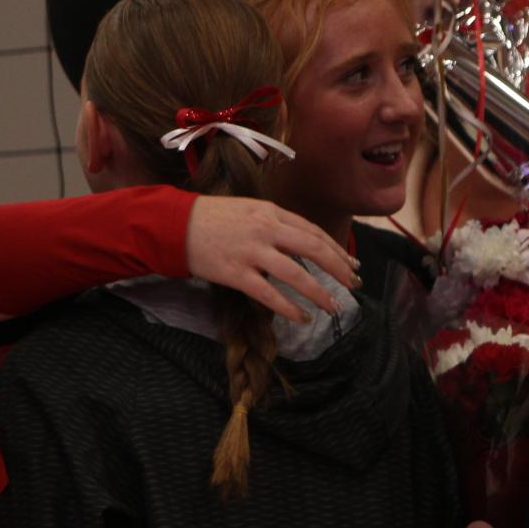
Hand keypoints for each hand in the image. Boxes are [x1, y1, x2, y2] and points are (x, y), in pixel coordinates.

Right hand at [185, 196, 360, 323]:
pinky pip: (269, 294)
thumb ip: (274, 224)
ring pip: (296, 274)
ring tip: (334, 306)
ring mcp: (252, 252)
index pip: (312, 231)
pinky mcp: (236, 273)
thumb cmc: (211, 218)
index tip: (351, 264)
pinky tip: (303, 317)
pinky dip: (289, 307)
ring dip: (319, 292)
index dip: (335, 249)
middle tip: (354, 284)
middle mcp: (266, 229)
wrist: (174, 224)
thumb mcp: (249, 210)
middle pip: (313, 249)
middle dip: (338, 268)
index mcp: (271, 212)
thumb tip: (300, 242)